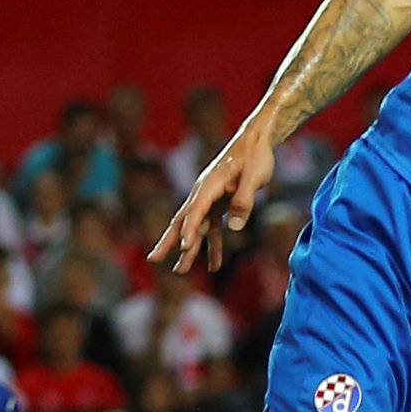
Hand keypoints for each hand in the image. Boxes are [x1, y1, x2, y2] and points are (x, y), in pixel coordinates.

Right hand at [150, 124, 276, 273]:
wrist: (257, 140)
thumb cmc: (256, 156)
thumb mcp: (254, 177)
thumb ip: (243, 201)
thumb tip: (232, 228)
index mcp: (209, 184)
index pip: (195, 211)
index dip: (189, 229)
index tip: (183, 247)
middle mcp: (204, 193)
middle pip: (182, 220)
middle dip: (168, 241)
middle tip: (153, 259)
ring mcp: (210, 199)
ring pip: (195, 228)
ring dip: (188, 249)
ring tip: (179, 271)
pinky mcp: (220, 203)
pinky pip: (212, 228)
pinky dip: (213, 246)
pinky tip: (214, 265)